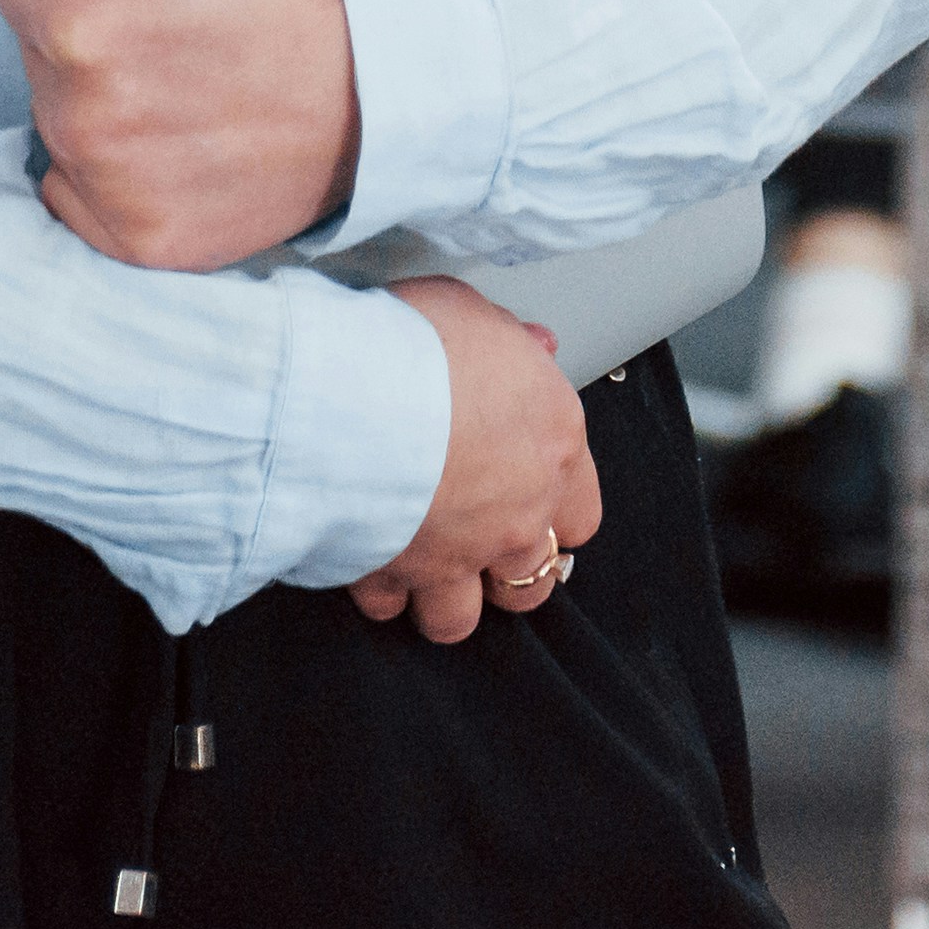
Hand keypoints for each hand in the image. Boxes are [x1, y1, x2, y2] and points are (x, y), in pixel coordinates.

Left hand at [0, 0, 359, 271]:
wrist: (377, 92)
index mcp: (82, 25)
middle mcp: (82, 115)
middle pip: (34, 60)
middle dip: (87, 41)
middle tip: (172, 39)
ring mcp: (108, 187)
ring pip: (56, 125)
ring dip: (101, 106)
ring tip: (184, 90)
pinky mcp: (137, 240)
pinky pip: (74, 197)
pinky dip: (110, 175)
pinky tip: (174, 146)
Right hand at [346, 277, 602, 644]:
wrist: (346, 392)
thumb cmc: (414, 346)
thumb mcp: (474, 312)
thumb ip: (510, 340)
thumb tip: (532, 347)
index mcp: (551, 449)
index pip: (581, 513)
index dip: (556, 510)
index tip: (535, 498)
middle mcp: (514, 516)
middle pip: (531, 581)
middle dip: (505, 571)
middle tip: (477, 541)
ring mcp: (455, 555)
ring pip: (462, 616)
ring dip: (443, 597)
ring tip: (422, 564)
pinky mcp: (393, 576)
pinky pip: (390, 607)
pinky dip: (377, 589)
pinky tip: (367, 556)